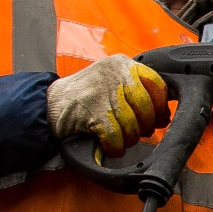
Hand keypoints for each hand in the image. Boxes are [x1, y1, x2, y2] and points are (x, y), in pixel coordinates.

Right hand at [47, 53, 167, 154]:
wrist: (48, 104)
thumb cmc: (85, 96)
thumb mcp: (112, 82)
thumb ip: (136, 90)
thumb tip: (164, 113)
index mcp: (123, 64)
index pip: (156, 84)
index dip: (161, 106)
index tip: (160, 119)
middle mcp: (114, 73)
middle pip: (146, 106)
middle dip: (145, 125)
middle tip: (139, 132)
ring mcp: (103, 91)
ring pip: (132, 123)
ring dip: (129, 138)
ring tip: (122, 139)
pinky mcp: (92, 110)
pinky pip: (116, 135)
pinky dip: (116, 146)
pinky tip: (111, 147)